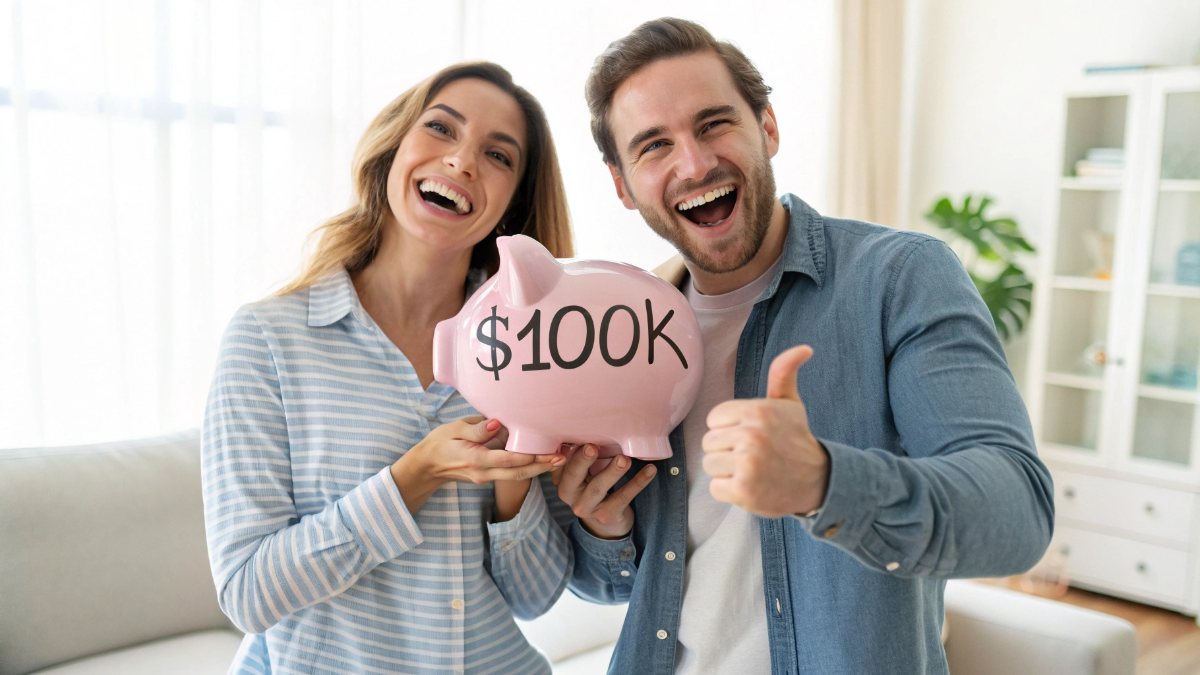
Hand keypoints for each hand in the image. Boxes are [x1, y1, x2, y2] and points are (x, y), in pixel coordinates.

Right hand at [392, 417, 562, 513]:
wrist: (428, 465)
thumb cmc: (441, 442)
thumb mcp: (454, 429)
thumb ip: (477, 428)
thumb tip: (496, 423)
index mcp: (475, 459)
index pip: (506, 460)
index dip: (528, 456)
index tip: (547, 450)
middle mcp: (484, 473)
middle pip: (518, 473)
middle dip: (542, 466)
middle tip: (564, 458)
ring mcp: (487, 478)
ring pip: (518, 476)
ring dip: (540, 468)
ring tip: (561, 459)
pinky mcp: (490, 477)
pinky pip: (513, 474)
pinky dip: (529, 467)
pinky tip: (544, 459)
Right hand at [555, 444, 655, 539]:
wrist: (606, 523)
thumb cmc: (593, 487)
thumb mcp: (582, 474)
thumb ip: (580, 457)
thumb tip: (590, 430)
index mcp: (561, 479)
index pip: (559, 464)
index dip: (565, 453)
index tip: (576, 440)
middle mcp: (569, 495)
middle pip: (573, 476)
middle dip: (582, 461)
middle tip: (592, 448)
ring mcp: (587, 507)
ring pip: (598, 488)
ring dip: (611, 472)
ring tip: (624, 460)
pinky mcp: (607, 515)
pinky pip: (622, 497)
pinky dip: (637, 482)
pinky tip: (650, 470)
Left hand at [701, 345, 828, 516]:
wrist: (818, 482)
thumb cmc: (796, 440)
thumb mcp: (790, 404)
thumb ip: (783, 373)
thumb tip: (803, 348)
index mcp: (758, 411)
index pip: (714, 419)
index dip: (728, 428)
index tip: (750, 434)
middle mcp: (752, 435)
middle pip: (708, 443)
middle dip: (726, 451)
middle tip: (753, 455)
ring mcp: (747, 465)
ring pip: (709, 465)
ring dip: (726, 471)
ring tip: (751, 470)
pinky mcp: (744, 491)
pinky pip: (715, 488)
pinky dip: (729, 491)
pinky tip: (751, 485)